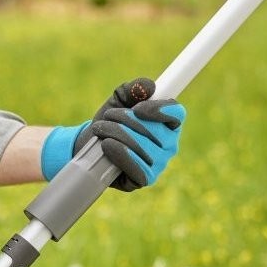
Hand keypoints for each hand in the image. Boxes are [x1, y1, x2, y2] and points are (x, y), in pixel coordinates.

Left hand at [41, 78, 185, 190]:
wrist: (89, 144)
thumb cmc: (109, 120)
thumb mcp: (118, 99)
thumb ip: (132, 88)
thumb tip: (149, 87)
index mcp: (169, 123)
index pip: (177, 113)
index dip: (160, 110)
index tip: (138, 108)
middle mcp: (169, 145)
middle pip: (155, 130)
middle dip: (126, 121)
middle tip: (108, 117)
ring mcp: (158, 164)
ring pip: (144, 148)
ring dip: (118, 135)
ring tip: (101, 130)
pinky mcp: (143, 179)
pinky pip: (138, 169)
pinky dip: (121, 155)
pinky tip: (107, 146)